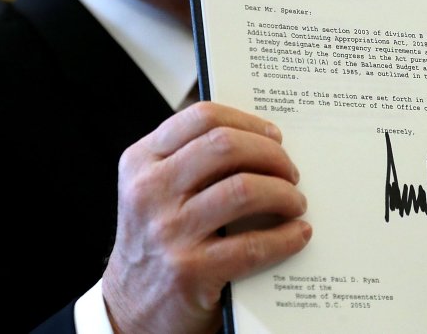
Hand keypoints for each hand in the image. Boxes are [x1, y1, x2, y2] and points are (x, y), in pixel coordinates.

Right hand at [101, 102, 310, 332]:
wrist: (129, 310)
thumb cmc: (156, 241)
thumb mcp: (155, 191)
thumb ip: (191, 161)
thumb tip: (262, 140)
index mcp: (141, 161)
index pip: (202, 117)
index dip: (248, 121)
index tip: (274, 135)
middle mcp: (149, 191)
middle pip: (226, 146)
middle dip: (271, 154)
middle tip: (290, 170)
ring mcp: (168, 231)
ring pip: (244, 189)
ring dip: (283, 193)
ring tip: (295, 202)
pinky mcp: (189, 271)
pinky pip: (253, 245)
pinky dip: (285, 237)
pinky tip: (297, 234)